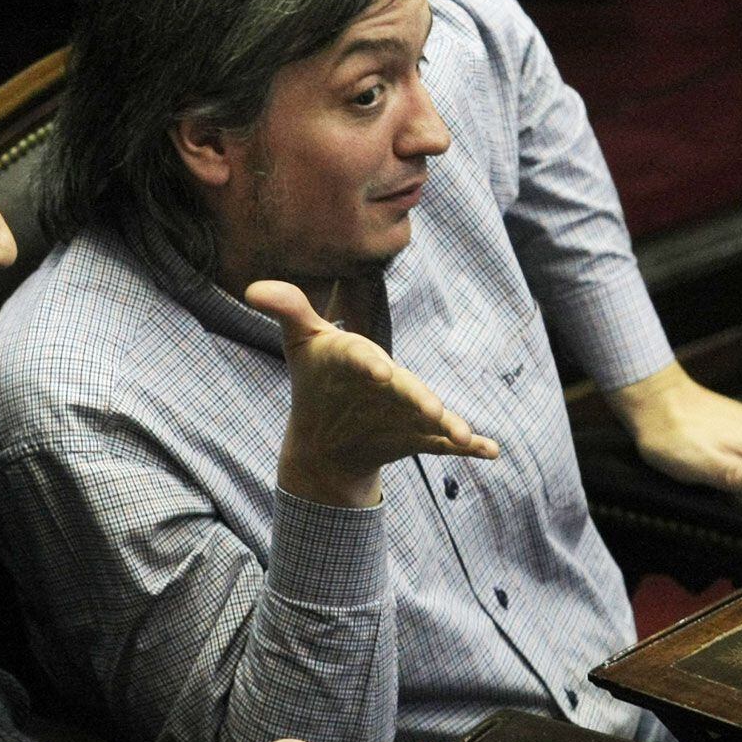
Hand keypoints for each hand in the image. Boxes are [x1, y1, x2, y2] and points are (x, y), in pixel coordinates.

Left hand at [247, 280, 497, 506]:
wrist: (328, 430)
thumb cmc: (319, 376)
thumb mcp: (302, 342)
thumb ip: (288, 309)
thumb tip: (251, 289)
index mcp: (360, 357)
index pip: (362, 359)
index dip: (369, 364)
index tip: (376, 373)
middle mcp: (390, 382)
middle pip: (406, 390)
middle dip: (418, 398)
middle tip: (430, 409)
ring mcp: (407, 409)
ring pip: (430, 416)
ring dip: (448, 424)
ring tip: (461, 434)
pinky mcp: (417, 435)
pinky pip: (444, 442)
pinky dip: (470, 447)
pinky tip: (490, 452)